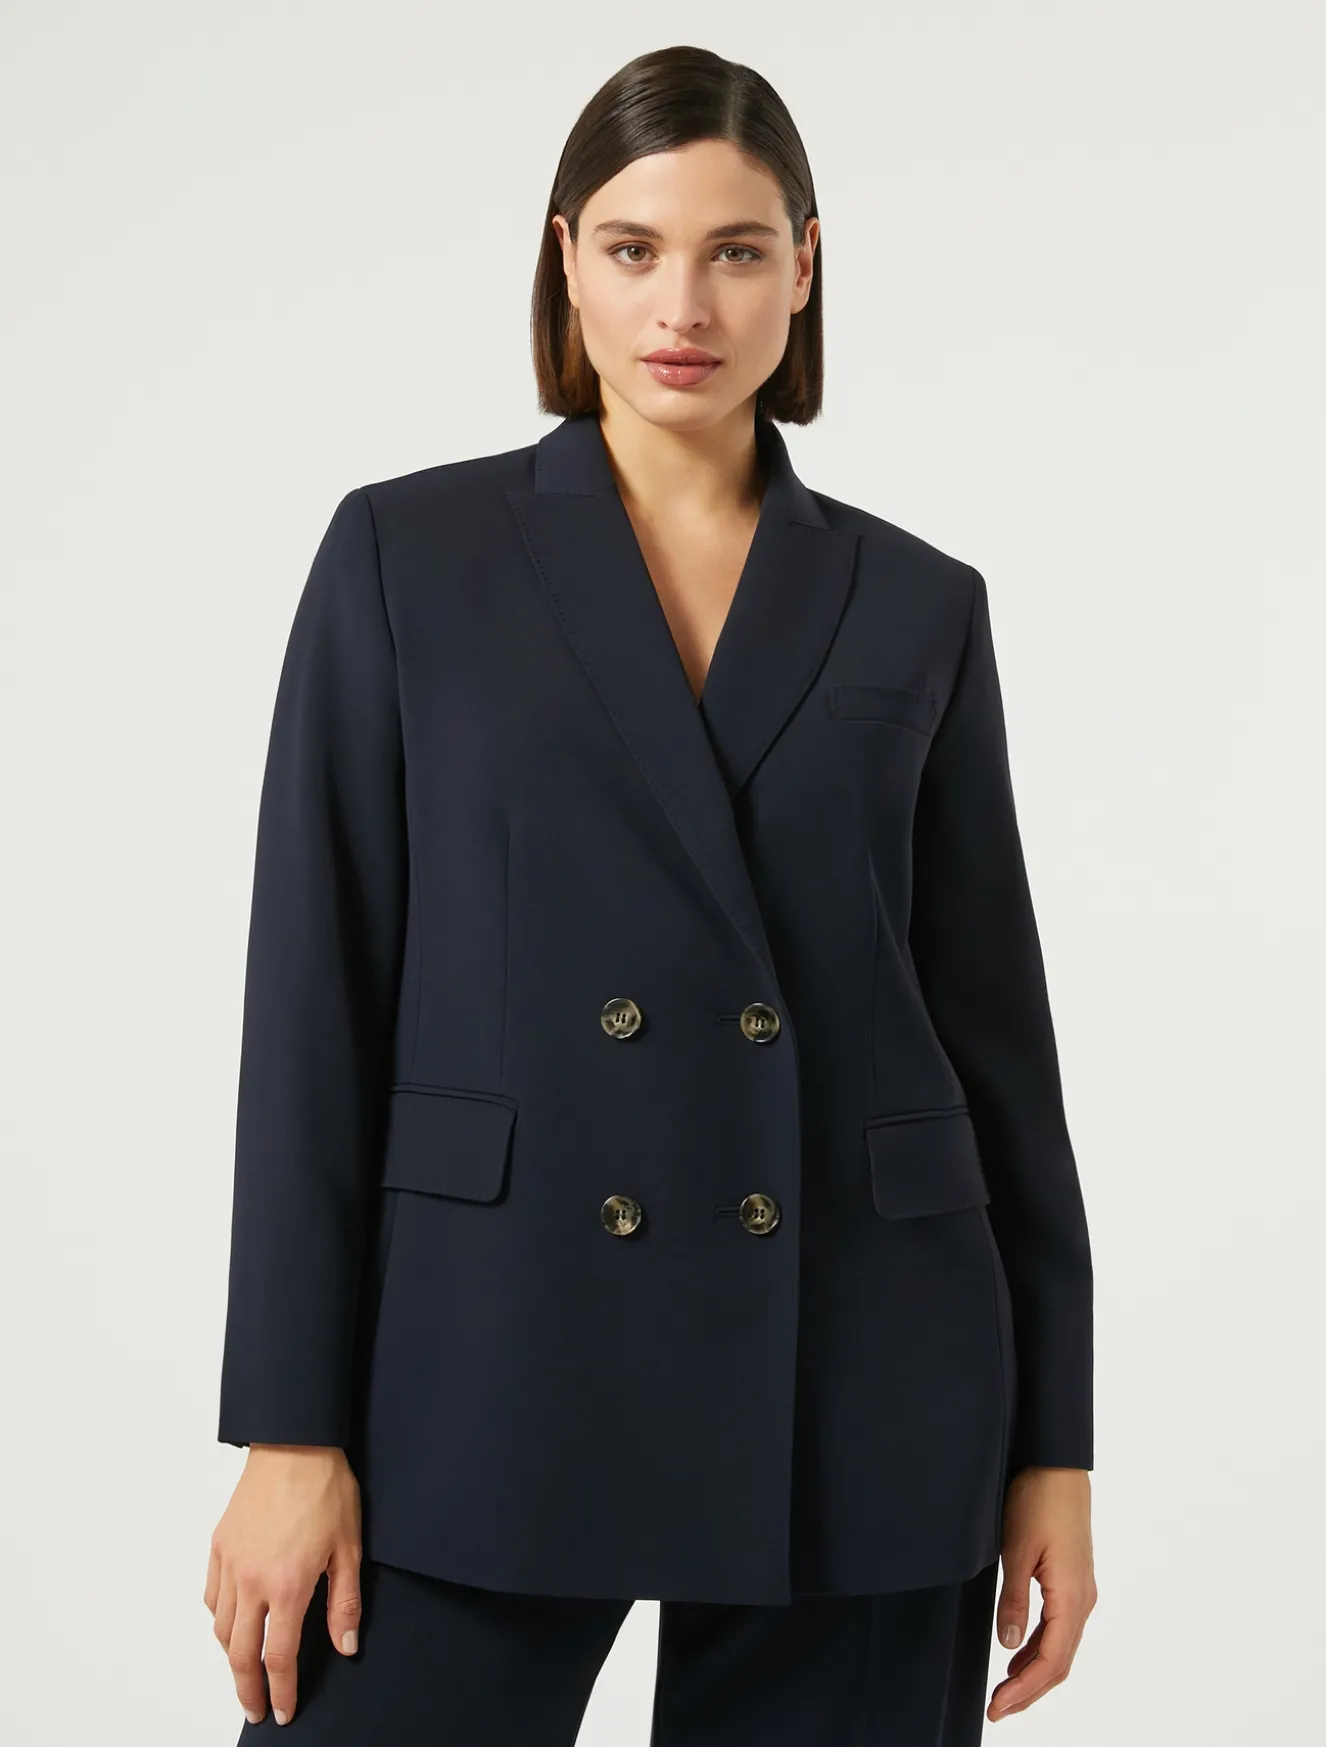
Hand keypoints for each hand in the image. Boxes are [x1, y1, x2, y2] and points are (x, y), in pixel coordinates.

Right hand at [204, 1444, 363, 1726]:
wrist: (294, 1442)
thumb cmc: (326, 1488)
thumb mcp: (349, 1547)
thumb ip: (345, 1602)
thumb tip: (345, 1646)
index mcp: (287, 1585)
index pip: (280, 1657)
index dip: (282, 1691)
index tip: (283, 1711)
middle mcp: (251, 1581)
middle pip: (240, 1654)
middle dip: (248, 1690)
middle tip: (256, 1709)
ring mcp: (230, 1563)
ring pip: (221, 1628)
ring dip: (232, 1656)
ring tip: (246, 1670)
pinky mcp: (219, 1545)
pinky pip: (211, 1596)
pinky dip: (219, 1618)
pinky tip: (232, 1621)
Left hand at [987, 1466, 1096, 1722]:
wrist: (1058, 1466)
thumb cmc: (1038, 1500)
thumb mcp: (1017, 1550)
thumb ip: (1013, 1600)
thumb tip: (1007, 1646)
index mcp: (1072, 1597)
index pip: (1051, 1661)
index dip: (1025, 1690)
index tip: (997, 1707)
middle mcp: (1083, 1601)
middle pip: (1059, 1663)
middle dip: (1028, 1691)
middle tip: (997, 1709)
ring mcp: (1080, 1592)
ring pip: (1060, 1648)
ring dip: (1034, 1673)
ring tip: (1004, 1692)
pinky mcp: (1072, 1582)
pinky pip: (1059, 1629)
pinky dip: (1039, 1649)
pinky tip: (1017, 1654)